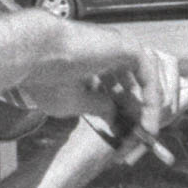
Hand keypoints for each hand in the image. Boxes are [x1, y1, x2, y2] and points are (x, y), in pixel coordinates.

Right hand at [16, 15, 179, 133]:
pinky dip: (151, 102)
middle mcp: (108, 52)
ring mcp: (119, 47)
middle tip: (137, 140)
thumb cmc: (46, 77)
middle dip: (135, 113)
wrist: (36, 55)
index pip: (115, 87)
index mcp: (92, 61)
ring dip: (147, 110)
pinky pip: (149, 77)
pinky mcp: (128, 47)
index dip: (119, 112)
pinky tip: (147, 125)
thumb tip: (116, 119)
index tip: (123, 137)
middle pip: (132, 84)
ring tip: (144, 136)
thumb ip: (99, 108)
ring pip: (144, 81)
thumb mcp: (74, 102)